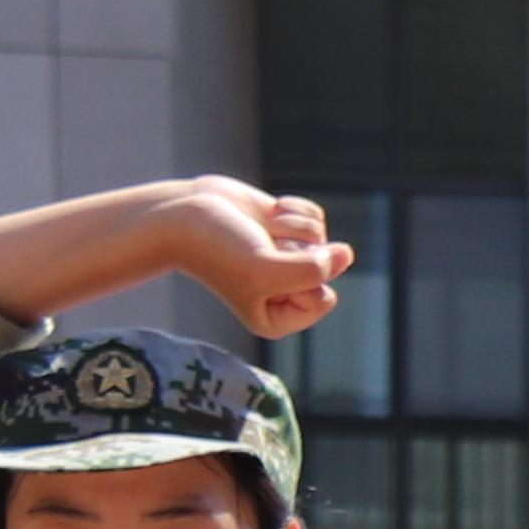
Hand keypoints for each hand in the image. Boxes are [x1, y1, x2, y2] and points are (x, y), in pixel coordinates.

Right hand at [173, 180, 350, 339]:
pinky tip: (266, 213)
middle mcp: (289, 290)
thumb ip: (315, 269)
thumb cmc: (218, 249)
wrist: (181, 213)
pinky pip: (316, 217)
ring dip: (289, 227)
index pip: (323, 297)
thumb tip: (347, 252)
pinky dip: (291, 210)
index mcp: (280, 318)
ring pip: (321, 238)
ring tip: (257, 231)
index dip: (297, 277)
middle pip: (326, 266)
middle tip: (256, 247)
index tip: (261, 269)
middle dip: (292, 248)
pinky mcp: (287, 227)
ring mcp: (290, 256)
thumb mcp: (267, 269)